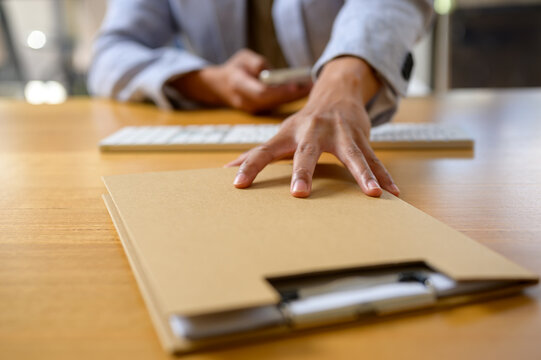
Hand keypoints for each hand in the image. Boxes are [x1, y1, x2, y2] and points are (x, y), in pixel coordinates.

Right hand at [171, 49, 310, 112]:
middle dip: (293, 94)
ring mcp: (252, 109)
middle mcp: (245, 101)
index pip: (261, 92)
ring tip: (310, 87)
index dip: (279, 91)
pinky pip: (276, 106)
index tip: (295, 85)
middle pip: (273, 101)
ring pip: (276, 105)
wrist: (219, 86)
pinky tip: (302, 92)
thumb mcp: (243, 57)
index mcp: (238, 84)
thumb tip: (274, 74)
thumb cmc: (235, 68)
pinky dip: (288, 99)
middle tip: (311, 85)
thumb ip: (258, 64)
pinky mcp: (259, 111)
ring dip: (293, 97)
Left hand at [225, 57, 399, 197]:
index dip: (249, 166)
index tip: (237, 184)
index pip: (262, 151)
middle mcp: (312, 132)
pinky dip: (384, 175)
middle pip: (306, 153)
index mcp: (288, 134)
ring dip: (363, 174)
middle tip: (299, 193)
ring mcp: (339, 133)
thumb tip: (225, 170)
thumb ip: (255, 154)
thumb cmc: (302, 123)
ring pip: (352, 155)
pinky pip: (374, 158)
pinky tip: (394, 192)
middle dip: (303, 172)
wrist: (335, 92)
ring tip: (373, 193)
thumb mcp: (279, 135)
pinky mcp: (360, 137)